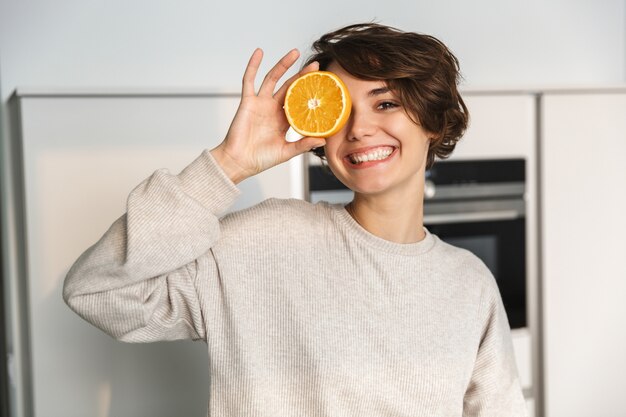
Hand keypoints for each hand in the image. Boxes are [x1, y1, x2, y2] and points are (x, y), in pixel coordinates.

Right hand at [211, 48, 325, 183]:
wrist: (239, 162)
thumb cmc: (261, 159)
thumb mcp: (286, 152)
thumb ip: (303, 145)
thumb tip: (323, 140)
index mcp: (284, 120)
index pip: (301, 101)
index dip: (311, 92)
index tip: (324, 84)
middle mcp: (273, 108)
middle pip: (290, 86)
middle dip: (302, 75)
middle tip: (316, 65)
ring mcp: (260, 103)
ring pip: (273, 78)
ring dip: (282, 65)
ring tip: (294, 52)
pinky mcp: (247, 101)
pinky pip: (249, 80)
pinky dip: (253, 66)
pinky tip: (259, 52)